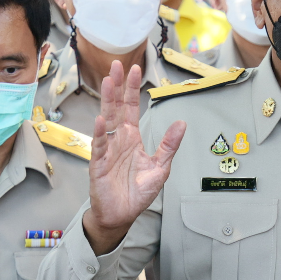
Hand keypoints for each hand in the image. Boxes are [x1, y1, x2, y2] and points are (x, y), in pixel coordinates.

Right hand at [84, 60, 185, 254]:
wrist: (122, 214)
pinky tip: (101, 120)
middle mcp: (118, 139)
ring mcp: (107, 150)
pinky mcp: (99, 165)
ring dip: (107, 101)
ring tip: (107, 82)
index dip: (133, 89)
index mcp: (132, 137)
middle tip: (117, 65)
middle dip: (117, 86)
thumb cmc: (137, 191)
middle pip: (117, 107)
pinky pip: (100, 146)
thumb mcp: (160, 167)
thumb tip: (181, 122)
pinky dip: (100, 133)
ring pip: (107, 121)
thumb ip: (169, 145)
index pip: (132, 108)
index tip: (135, 69)